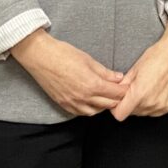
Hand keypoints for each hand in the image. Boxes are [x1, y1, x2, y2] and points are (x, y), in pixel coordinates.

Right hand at [11, 29, 126, 115]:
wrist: (40, 57)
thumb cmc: (63, 54)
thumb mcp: (88, 59)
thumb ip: (104, 72)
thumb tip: (118, 78)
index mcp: (92, 85)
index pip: (115, 93)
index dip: (124, 90)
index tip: (127, 87)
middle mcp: (83, 97)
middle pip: (108, 104)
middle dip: (116, 99)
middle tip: (120, 92)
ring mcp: (72, 103)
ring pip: (95, 112)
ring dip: (103, 106)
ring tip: (106, 97)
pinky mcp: (63, 104)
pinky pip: (81, 113)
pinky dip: (89, 109)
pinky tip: (91, 102)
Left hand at [111, 21, 167, 120]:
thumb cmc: (157, 56)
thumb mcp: (135, 68)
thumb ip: (124, 85)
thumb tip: (115, 93)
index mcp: (139, 93)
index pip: (120, 114)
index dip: (116, 108)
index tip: (118, 101)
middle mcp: (151, 103)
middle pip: (131, 113)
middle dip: (128, 104)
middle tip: (132, 90)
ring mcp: (161, 106)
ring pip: (143, 113)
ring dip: (140, 105)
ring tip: (144, 89)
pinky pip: (154, 112)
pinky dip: (151, 105)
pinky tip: (153, 92)